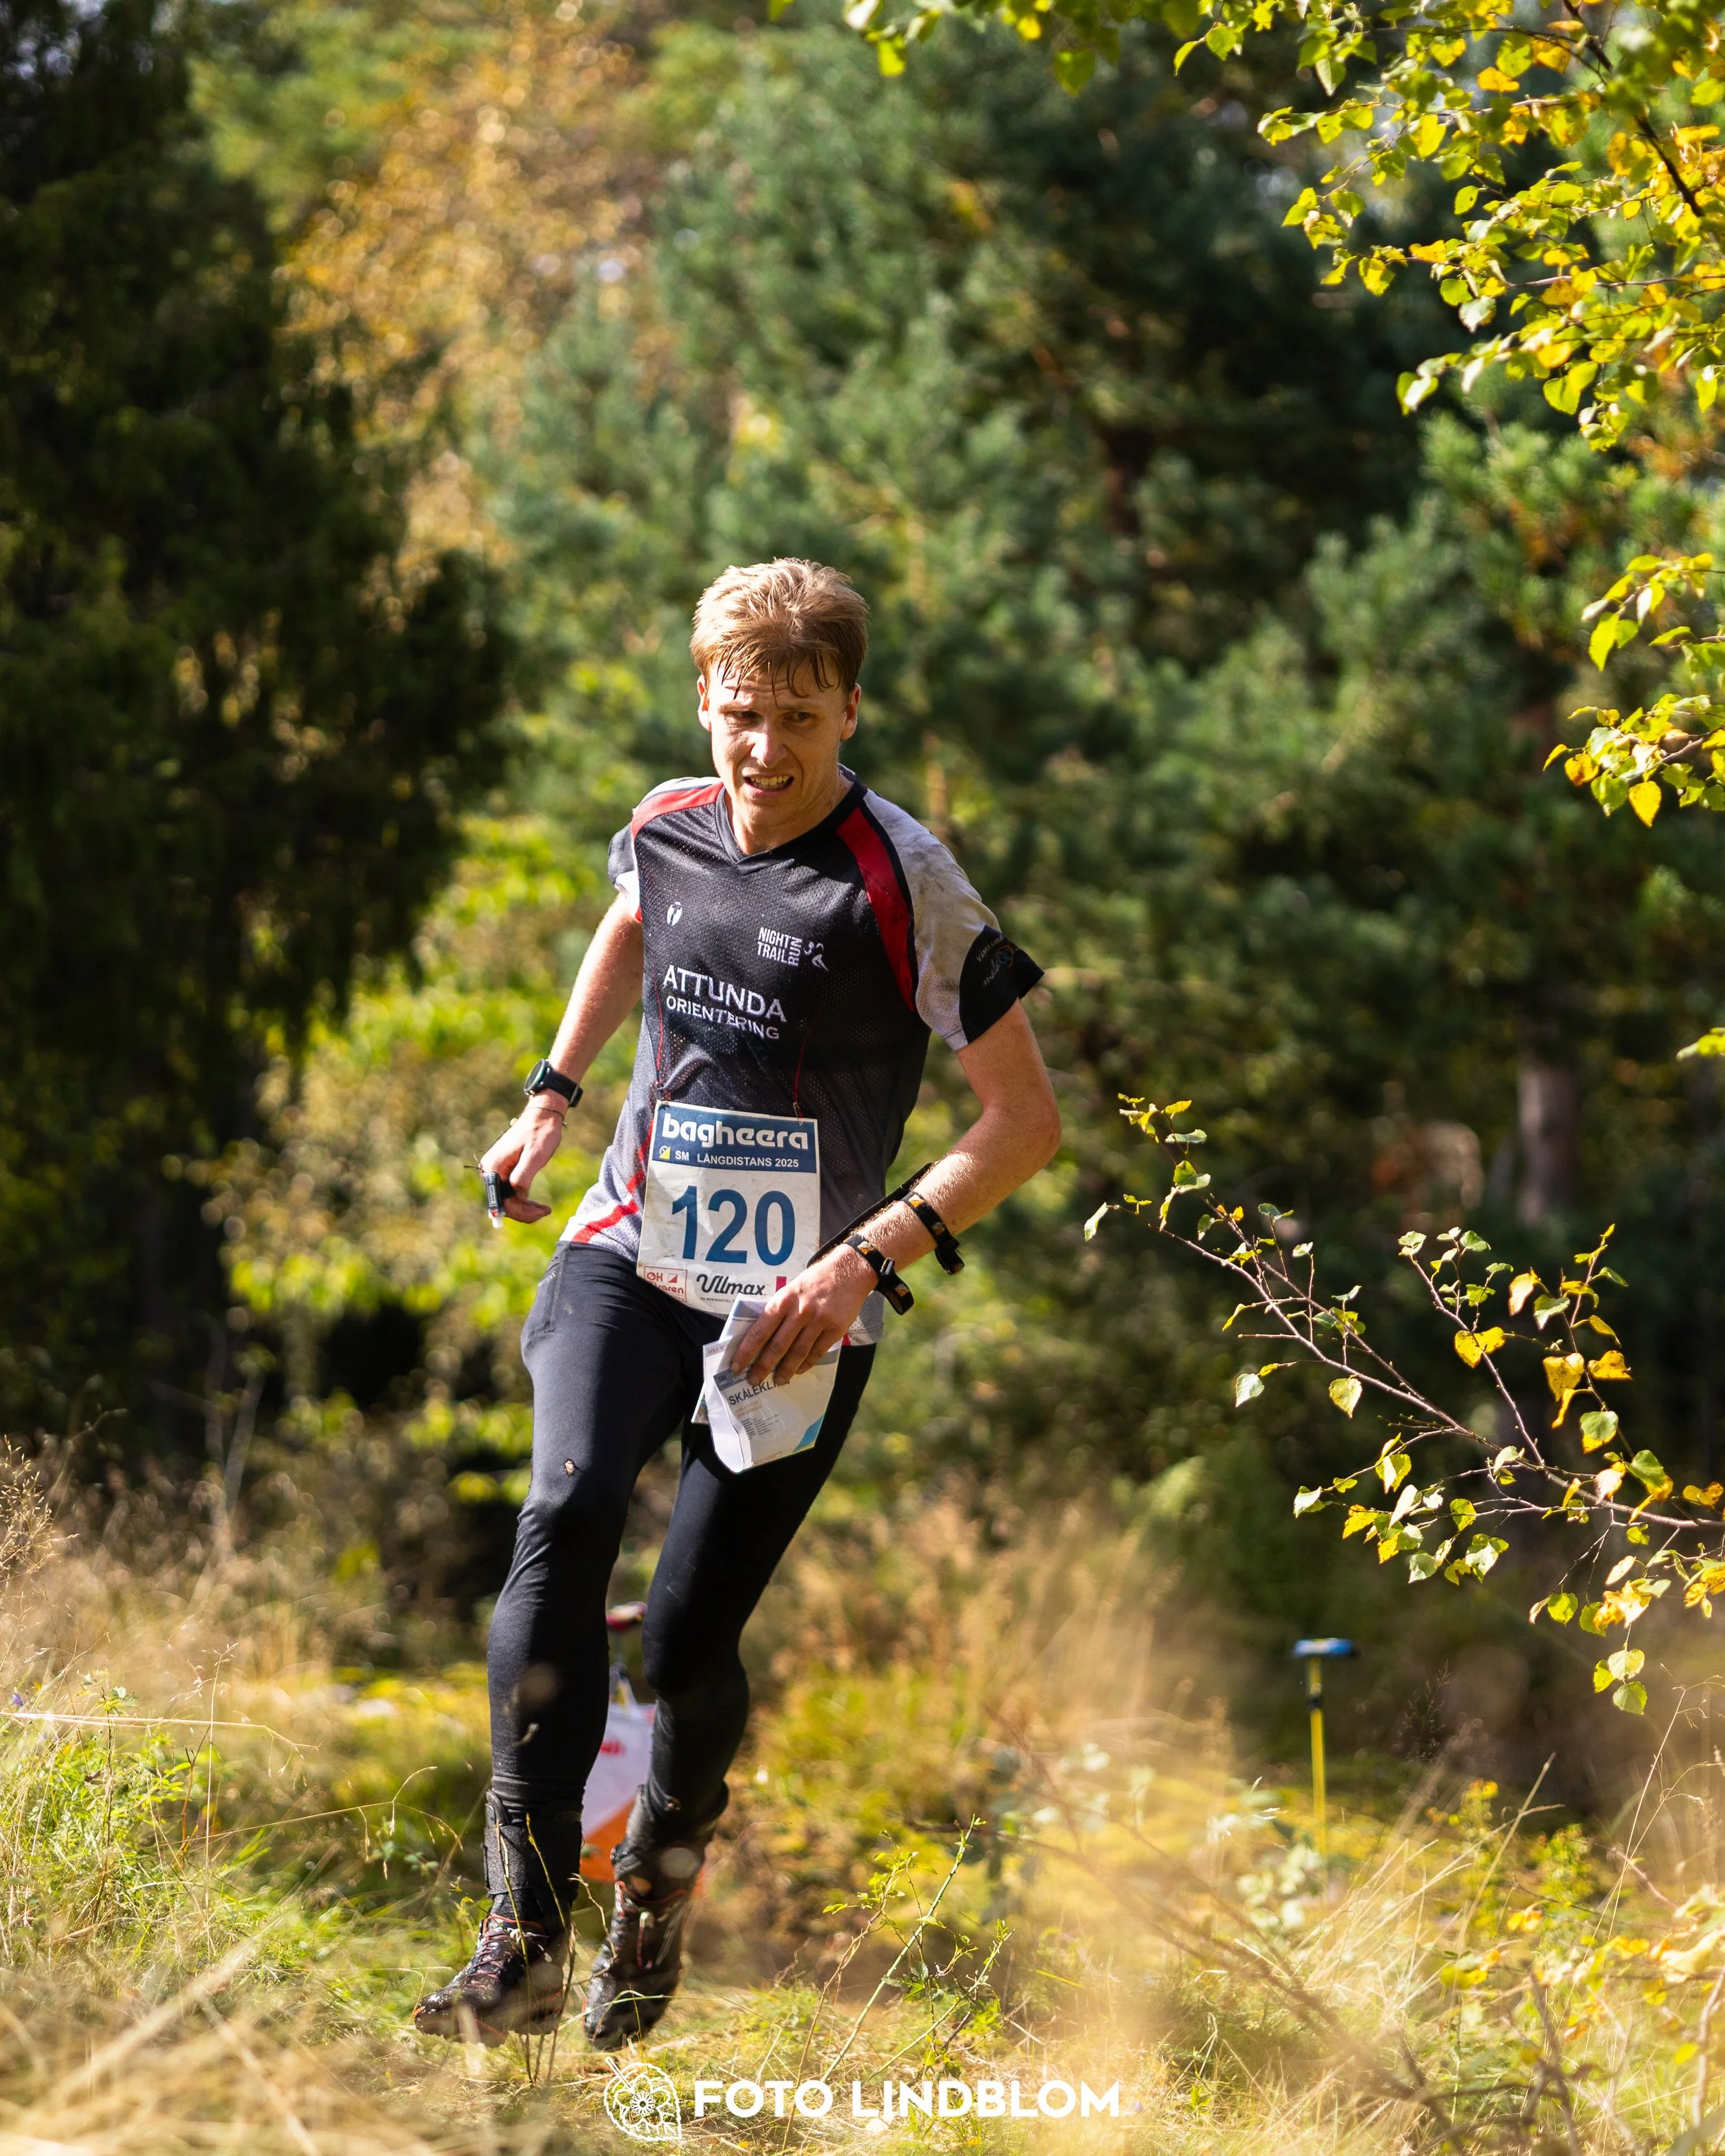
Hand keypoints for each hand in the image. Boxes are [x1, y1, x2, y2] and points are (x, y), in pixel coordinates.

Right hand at [479, 1097, 566, 1223]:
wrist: (543, 1116)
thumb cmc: (541, 1133)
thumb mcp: (535, 1156)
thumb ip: (522, 1177)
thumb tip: (517, 1197)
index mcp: (493, 1167)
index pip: (501, 1202)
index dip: (520, 1212)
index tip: (540, 1212)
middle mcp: (489, 1170)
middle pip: (503, 1202)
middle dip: (524, 1211)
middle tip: (546, 1210)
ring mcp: (495, 1169)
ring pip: (506, 1198)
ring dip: (524, 1207)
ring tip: (544, 1208)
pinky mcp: (503, 1169)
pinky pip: (509, 1190)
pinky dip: (522, 1199)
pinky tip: (535, 1203)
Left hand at [733, 1244, 873, 1384]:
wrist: (849, 1271)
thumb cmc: (815, 1281)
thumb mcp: (790, 1289)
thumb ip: (778, 1310)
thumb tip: (761, 1338)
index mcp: (784, 1300)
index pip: (760, 1330)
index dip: (747, 1351)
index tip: (736, 1366)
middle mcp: (800, 1311)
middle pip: (777, 1346)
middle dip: (763, 1366)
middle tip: (753, 1380)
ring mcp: (819, 1321)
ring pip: (798, 1353)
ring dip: (785, 1370)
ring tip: (777, 1380)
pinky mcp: (836, 1329)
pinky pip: (817, 1352)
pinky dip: (806, 1364)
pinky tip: (798, 1370)